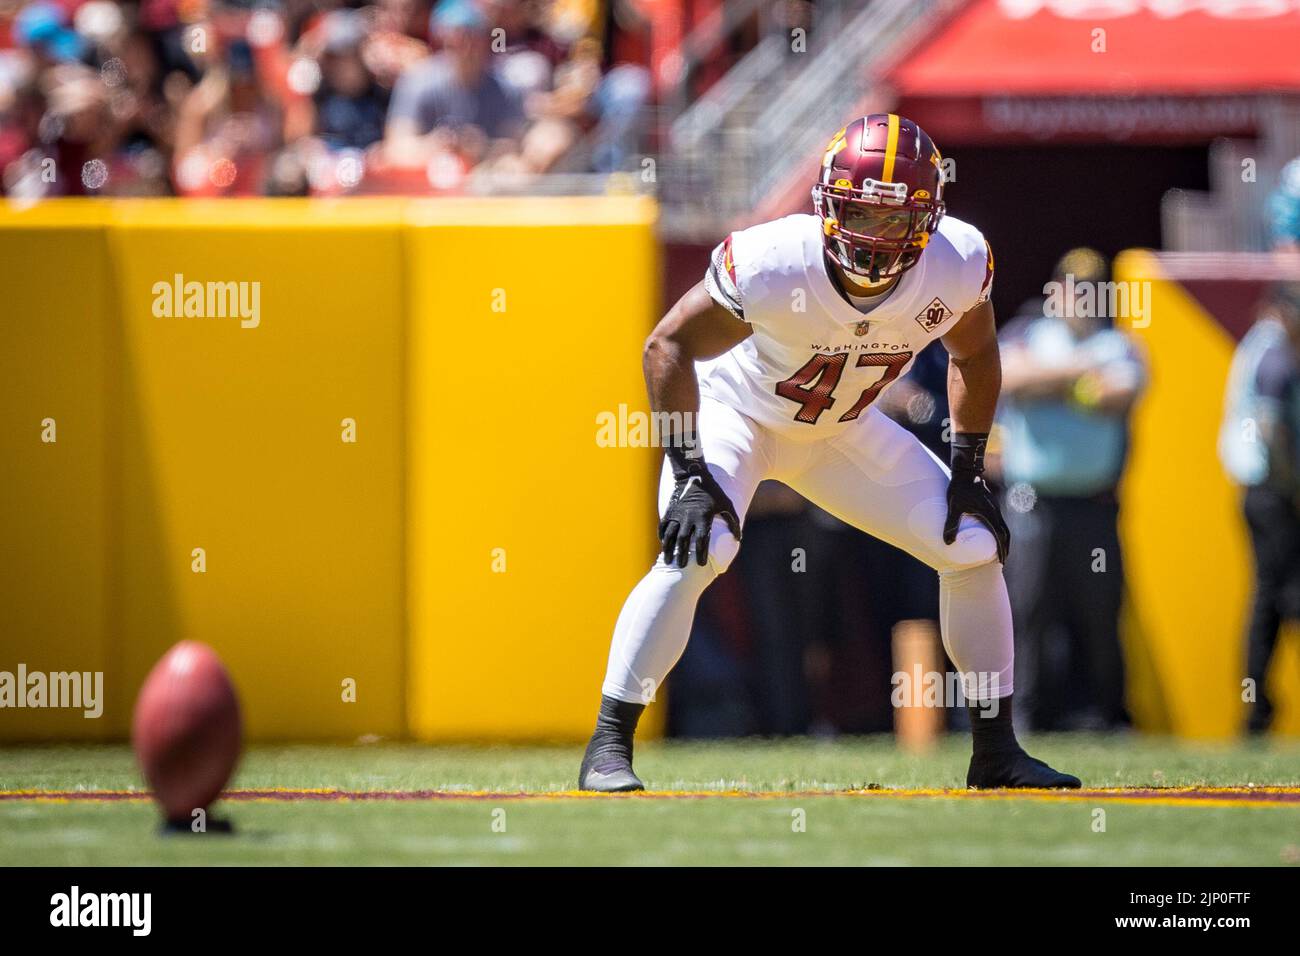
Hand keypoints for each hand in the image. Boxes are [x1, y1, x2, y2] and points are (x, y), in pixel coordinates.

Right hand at [659, 467, 740, 567]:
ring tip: (668, 560)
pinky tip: (663, 543)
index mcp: (703, 517)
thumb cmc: (713, 491)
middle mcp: (688, 517)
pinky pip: (663, 526)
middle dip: (682, 555)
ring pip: (670, 535)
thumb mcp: (726, 504)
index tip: (702, 564)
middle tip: (682, 566)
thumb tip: (738, 539)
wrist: (693, 475)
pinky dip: (662, 536)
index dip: (702, 553)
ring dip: (668, 549)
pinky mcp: (669, 511)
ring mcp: (677, 514)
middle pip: (683, 541)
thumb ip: (733, 521)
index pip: (702, 540)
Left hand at [944, 432, 1009, 562]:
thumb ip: (951, 524)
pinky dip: (999, 531)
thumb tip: (947, 543)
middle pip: (1005, 533)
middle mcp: (995, 512)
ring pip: (1003, 527)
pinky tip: (993, 535)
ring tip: (999, 551)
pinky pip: (999, 521)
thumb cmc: (959, 489)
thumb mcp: (954, 507)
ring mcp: (994, 507)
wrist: (966, 472)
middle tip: (1002, 561)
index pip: (1000, 536)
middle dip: (1005, 548)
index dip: (1001, 550)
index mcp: (990, 514)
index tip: (1001, 561)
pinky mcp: (991, 504)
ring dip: (1003, 540)